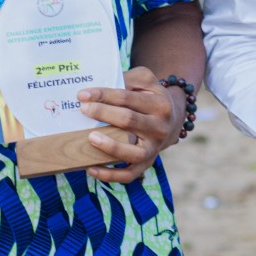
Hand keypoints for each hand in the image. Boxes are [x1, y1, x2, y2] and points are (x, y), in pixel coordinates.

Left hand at [78, 66, 179, 182]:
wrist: (172, 120)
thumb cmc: (150, 98)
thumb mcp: (146, 82)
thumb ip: (128, 79)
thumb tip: (101, 90)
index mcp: (160, 104)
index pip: (126, 98)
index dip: (103, 95)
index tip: (82, 95)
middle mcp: (160, 127)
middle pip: (128, 120)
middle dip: (103, 114)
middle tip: (83, 110)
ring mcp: (154, 148)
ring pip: (133, 153)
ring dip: (110, 147)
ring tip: (90, 137)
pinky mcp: (146, 164)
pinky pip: (129, 175)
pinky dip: (110, 175)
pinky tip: (91, 169)